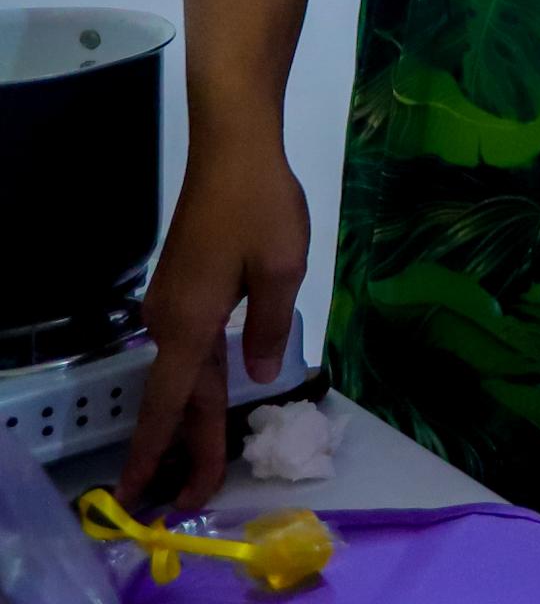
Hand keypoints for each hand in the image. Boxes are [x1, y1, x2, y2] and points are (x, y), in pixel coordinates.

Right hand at [119, 136, 309, 508]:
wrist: (233, 150)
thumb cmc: (261, 207)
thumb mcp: (284, 271)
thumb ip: (270, 329)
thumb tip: (257, 375)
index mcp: (191, 323)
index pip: (171, 403)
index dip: (164, 450)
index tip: (147, 494)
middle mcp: (170, 320)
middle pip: (175, 396)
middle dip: (180, 448)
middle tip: (180, 498)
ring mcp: (173, 303)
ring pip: (182, 373)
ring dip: (189, 417)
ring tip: (196, 462)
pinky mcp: (184, 287)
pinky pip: (188, 347)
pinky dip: (196, 381)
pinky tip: (209, 398)